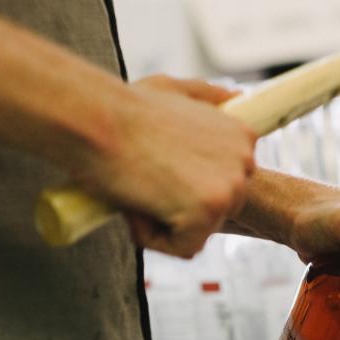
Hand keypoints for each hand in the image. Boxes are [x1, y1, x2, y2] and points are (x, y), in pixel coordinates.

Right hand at [75, 75, 255, 256]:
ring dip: (161, 221)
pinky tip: (135, 205)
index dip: (183, 184)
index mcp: (242, 136)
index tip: (156, 166)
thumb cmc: (124, 107)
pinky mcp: (208, 211)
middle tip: (143, 179)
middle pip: (214, 210)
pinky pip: (183, 248)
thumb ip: (208, 98)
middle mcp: (246, 160)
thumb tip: (237, 96)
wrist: (94, 118)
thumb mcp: (174, 91)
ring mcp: (230, 187)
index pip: (222, 184)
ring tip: (137, 186)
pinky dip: (152, 237)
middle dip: (177, 205)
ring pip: (197, 231)